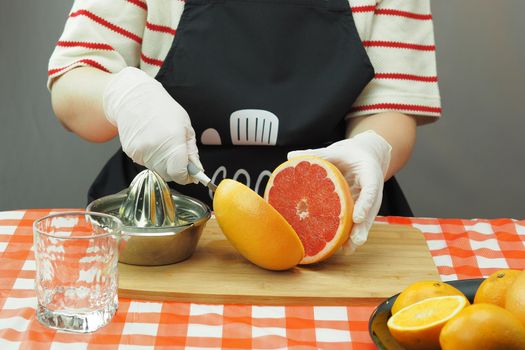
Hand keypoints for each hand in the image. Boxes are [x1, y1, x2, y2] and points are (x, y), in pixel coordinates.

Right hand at [103, 67, 201, 183]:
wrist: (134, 98)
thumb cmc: (163, 109)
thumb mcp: (186, 127)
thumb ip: (192, 152)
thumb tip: (197, 170)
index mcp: (173, 141)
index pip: (179, 173)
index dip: (186, 177)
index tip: (191, 175)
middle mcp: (155, 149)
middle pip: (168, 175)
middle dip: (176, 170)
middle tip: (179, 157)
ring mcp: (141, 151)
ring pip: (157, 170)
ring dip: (163, 164)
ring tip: (163, 143)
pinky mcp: (131, 152)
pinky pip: (145, 163)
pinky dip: (151, 158)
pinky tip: (152, 142)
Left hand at [288, 130, 391, 250]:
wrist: (366, 156)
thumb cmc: (350, 154)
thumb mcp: (336, 150)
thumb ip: (317, 154)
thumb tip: (291, 155)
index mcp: (370, 173)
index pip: (371, 189)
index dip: (365, 204)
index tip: (357, 217)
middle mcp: (372, 191)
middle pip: (370, 211)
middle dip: (362, 227)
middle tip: (355, 241)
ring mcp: (368, 202)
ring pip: (366, 221)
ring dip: (357, 235)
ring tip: (348, 249)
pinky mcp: (362, 209)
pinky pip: (358, 222)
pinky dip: (350, 234)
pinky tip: (340, 247)